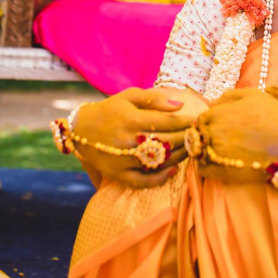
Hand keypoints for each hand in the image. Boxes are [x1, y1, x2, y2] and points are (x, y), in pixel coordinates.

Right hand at [72, 88, 194, 187]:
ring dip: (178, 157)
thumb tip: (180, 105)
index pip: (167, 122)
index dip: (185, 122)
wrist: (81, 129)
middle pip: (166, 142)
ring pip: (158, 162)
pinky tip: (172, 171)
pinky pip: (142, 181)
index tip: (196, 121)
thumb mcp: (129, 96)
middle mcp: (127, 140)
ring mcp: (122, 159)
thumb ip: (155, 99)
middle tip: (196, 136)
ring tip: (188, 149)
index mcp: (131, 118)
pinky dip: (159, 179)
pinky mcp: (117, 174)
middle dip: (185, 138)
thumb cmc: (110, 109)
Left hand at [196, 88, 277, 183]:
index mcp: (217, 114)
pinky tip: (224, 162)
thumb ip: (226, 97)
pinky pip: (204, 169)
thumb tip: (209, 104)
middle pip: (198, 136)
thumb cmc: (274, 115)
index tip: (221, 127)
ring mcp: (216, 154)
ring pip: (199, 153)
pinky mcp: (222, 172)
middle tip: (224, 140)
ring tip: (226, 151)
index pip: (200, 119)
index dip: (209, 123)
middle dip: (206, 137)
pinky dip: (208, 166)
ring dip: (206, 152)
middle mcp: (213, 133)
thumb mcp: (251, 95)